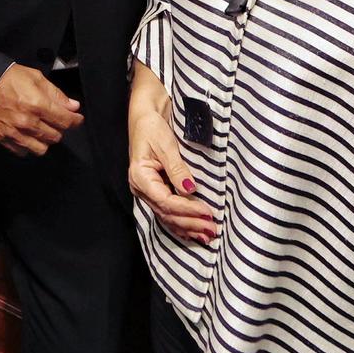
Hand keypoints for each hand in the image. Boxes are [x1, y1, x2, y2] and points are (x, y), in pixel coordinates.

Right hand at [0, 63, 82, 156]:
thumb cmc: (9, 78)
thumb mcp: (37, 78)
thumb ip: (57, 95)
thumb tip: (73, 107)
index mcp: (37, 105)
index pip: (65, 121)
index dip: (75, 121)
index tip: (76, 119)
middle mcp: (27, 121)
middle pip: (56, 136)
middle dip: (59, 128)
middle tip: (55, 120)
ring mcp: (14, 132)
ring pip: (41, 148)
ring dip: (45, 140)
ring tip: (42, 130)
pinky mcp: (3, 138)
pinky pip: (23, 151)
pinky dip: (28, 146)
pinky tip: (28, 135)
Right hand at [128, 101, 213, 242]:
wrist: (145, 117)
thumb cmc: (152, 127)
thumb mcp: (166, 145)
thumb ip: (177, 169)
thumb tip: (190, 189)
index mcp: (140, 178)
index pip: (166, 201)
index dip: (187, 209)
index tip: (208, 212)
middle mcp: (142, 189)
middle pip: (167, 213)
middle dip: (191, 223)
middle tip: (212, 229)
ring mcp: (148, 192)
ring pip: (167, 217)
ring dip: (188, 227)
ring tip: (207, 235)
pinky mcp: (156, 191)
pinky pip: (168, 212)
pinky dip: (181, 224)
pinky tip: (193, 233)